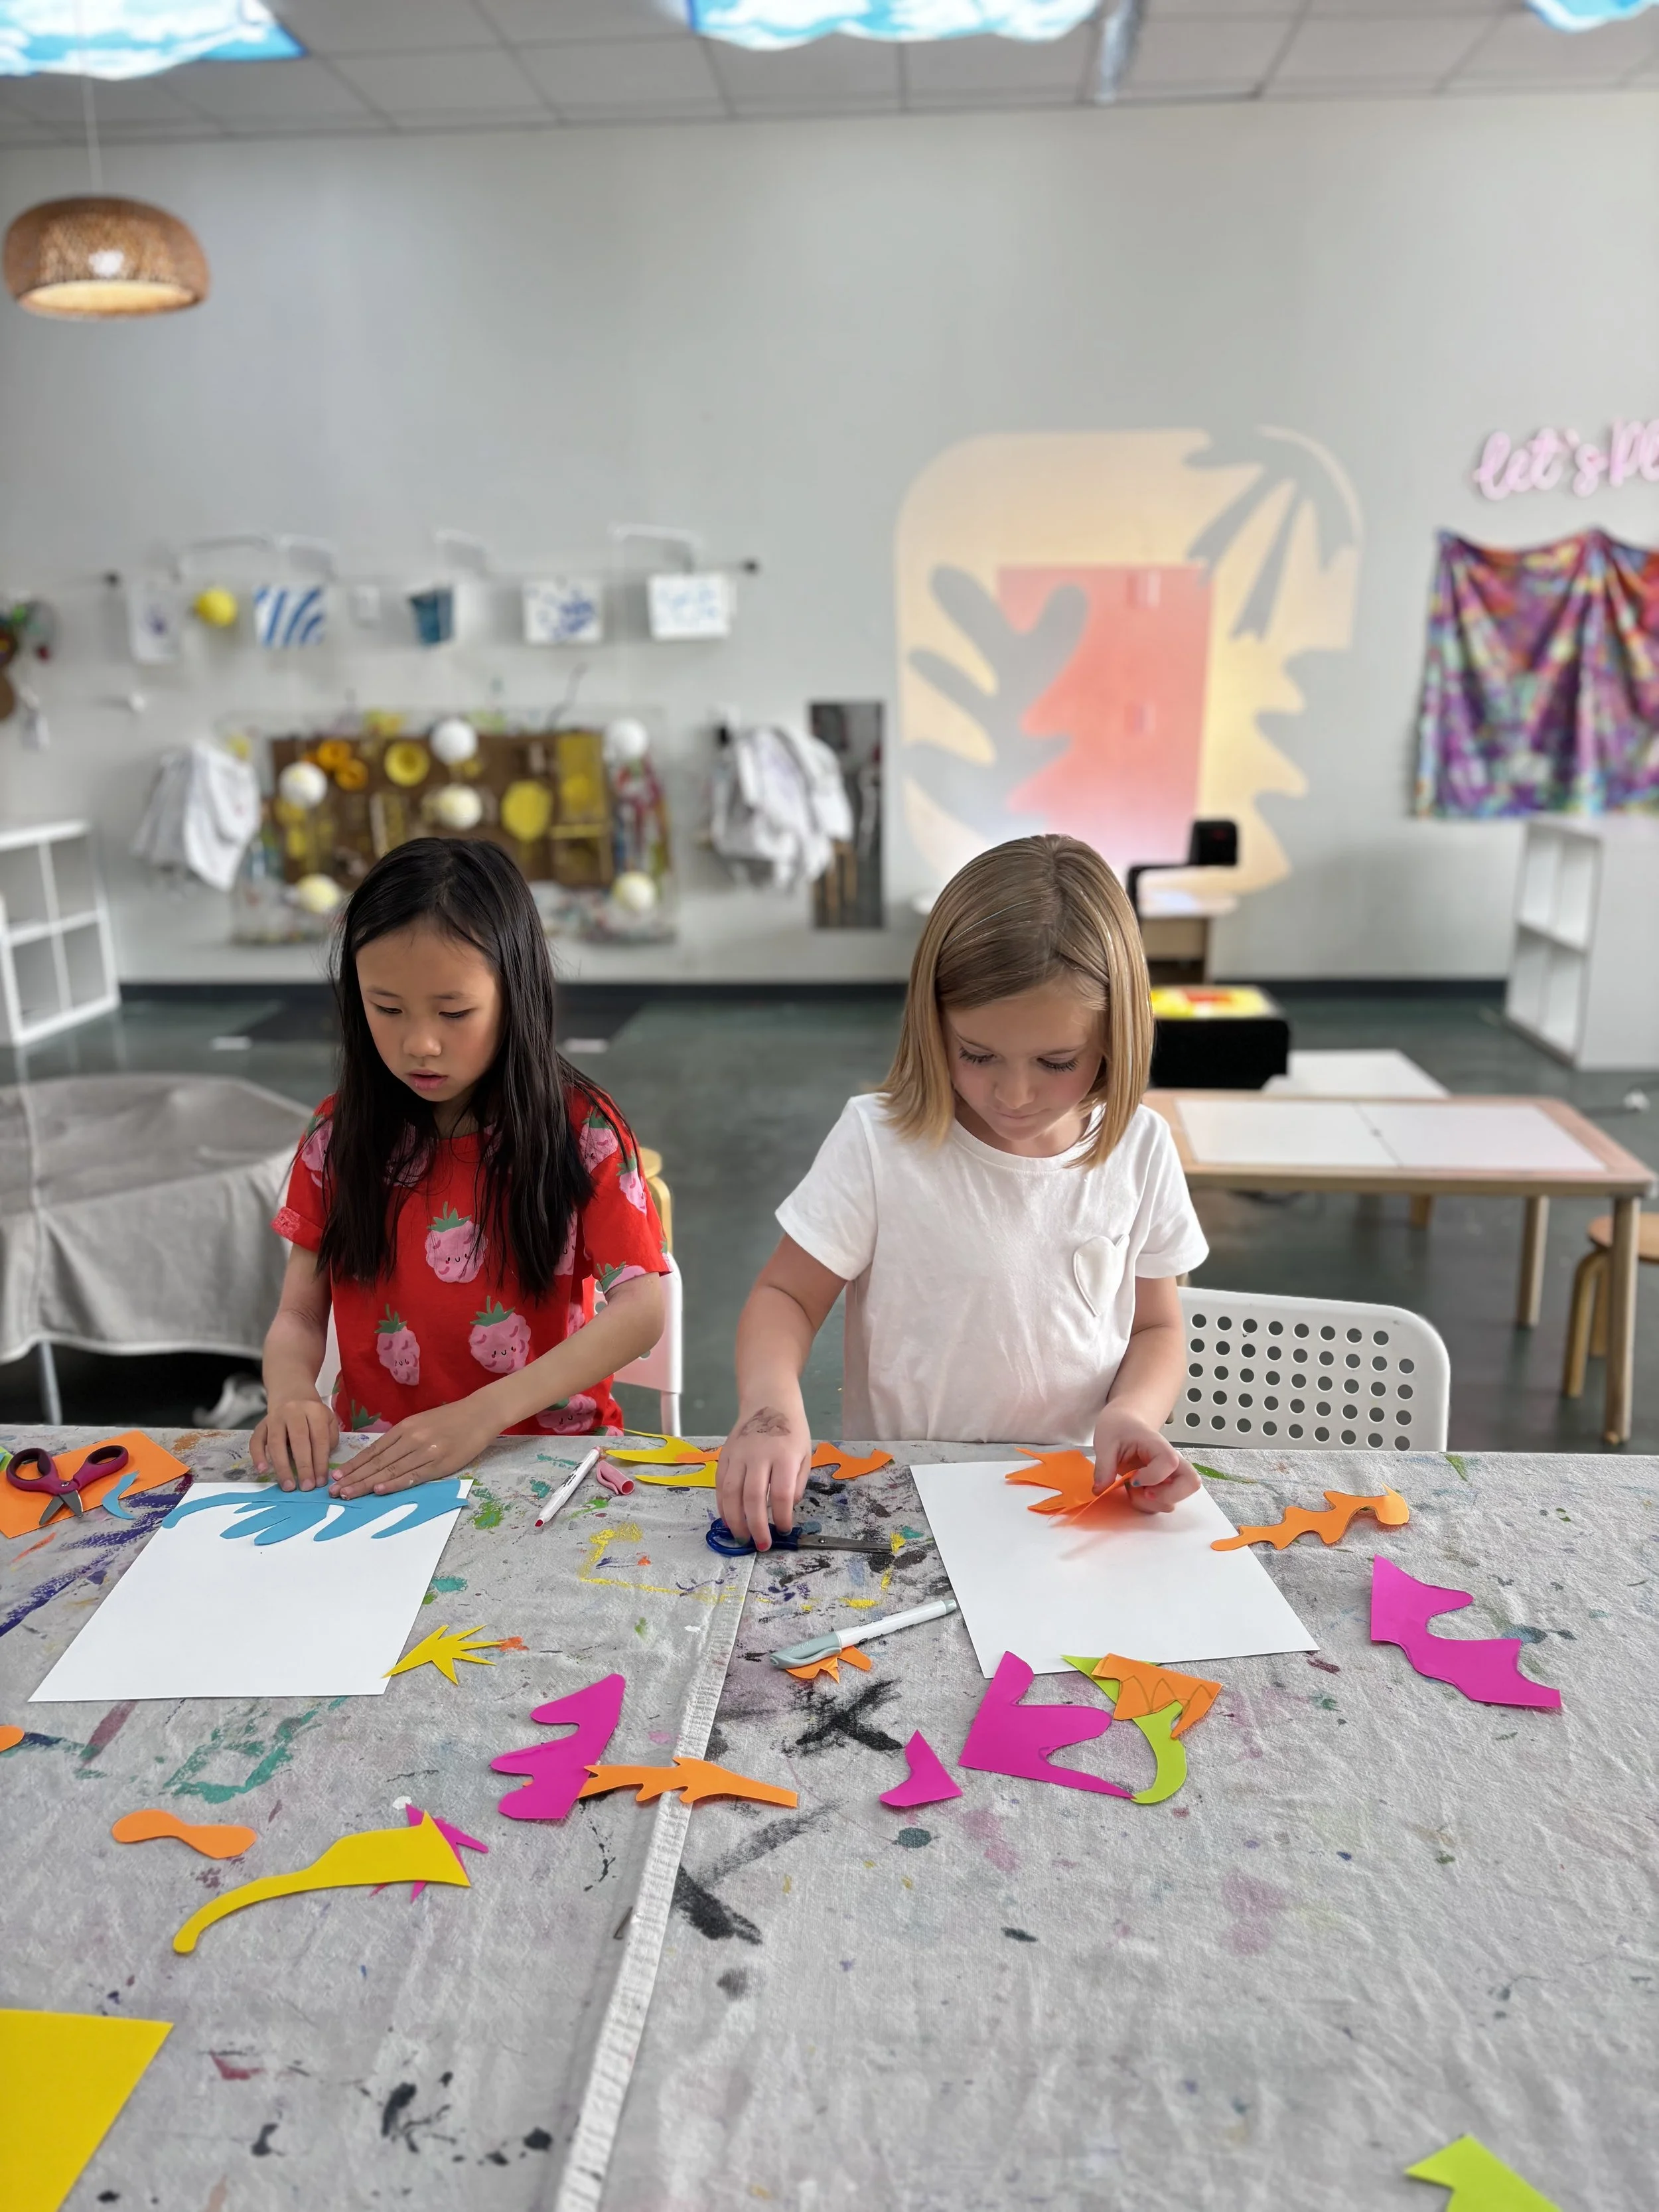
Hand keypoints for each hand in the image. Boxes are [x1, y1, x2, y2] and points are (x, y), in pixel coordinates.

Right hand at [252, 1395, 339, 1490]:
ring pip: (276, 1442)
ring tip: (287, 1485)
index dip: (320, 1462)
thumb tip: (322, 1463)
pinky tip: (262, 1470)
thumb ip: (329, 1438)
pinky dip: (258, 1456)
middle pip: (298, 1441)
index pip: (319, 1439)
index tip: (321, 1481)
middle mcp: (293, 1412)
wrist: (291, 1391)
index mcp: (314, 1410)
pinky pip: (256, 1440)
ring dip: (282, 1466)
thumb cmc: (312, 1413)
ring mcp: (274, 1417)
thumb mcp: (328, 1419)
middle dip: (303, 1466)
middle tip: (306, 1487)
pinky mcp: (261, 1424)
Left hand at [329, 1395, 501, 1497]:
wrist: (480, 1413)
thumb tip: (379, 1456)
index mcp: (404, 1428)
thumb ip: (402, 1438)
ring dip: (367, 1484)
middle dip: (354, 1478)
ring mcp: (425, 1451)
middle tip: (334, 1491)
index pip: (373, 1451)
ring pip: (390, 1470)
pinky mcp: (440, 1462)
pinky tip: (380, 1490)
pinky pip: (414, 1476)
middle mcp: (411, 1438)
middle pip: (377, 1462)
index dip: (354, 1465)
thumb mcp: (421, 1422)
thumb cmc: (451, 1419)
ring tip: (348, 1494)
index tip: (336, 1476)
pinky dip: (396, 1484)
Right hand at [715, 1400, 811, 1550]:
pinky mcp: (724, 1455)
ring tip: (742, 1538)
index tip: (782, 1530)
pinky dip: (722, 1506)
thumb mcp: (805, 1454)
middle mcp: (758, 1455)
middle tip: (761, 1545)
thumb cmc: (791, 1430)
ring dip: (735, 1520)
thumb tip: (787, 1508)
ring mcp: (738, 1455)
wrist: (768, 1401)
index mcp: (784, 1456)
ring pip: (731, 1493)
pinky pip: (719, 1485)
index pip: (781, 1494)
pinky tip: (728, 1520)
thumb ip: (798, 1482)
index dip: (781, 1517)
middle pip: (753, 1497)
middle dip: (756, 1526)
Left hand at [1093, 1406, 1199, 1515]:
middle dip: (1166, 1496)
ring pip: (1175, 1500)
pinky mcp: (1162, 1487)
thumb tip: (1100, 1489)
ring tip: (1132, 1489)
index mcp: (1158, 1445)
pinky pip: (1162, 1504)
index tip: (1132, 1478)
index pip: (1170, 1463)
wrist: (1124, 1424)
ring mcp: (1168, 1476)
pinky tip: (1134, 1492)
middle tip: (1144, 1491)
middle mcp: (1171, 1462)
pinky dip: (1147, 1505)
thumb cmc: (1119, 1428)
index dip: (1153, 1477)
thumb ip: (1104, 1466)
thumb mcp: (1106, 1442)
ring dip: (1151, 1503)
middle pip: (1191, 1483)